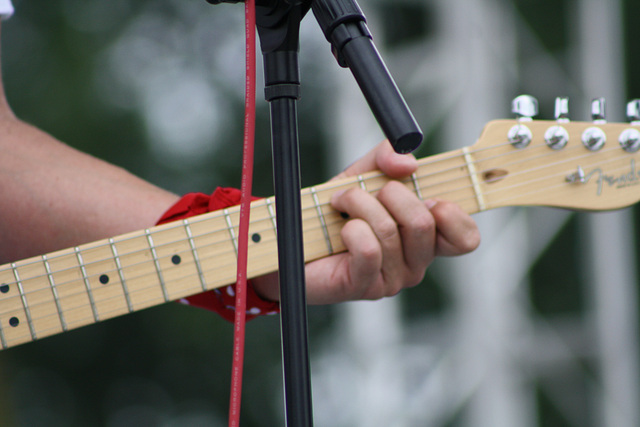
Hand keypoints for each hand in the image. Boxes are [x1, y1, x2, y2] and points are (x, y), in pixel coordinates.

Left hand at [252, 141, 479, 303]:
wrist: (292, 239)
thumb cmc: (332, 212)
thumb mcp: (361, 176)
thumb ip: (385, 160)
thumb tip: (408, 162)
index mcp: (424, 238)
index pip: (466, 237)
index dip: (455, 213)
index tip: (430, 194)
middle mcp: (415, 262)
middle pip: (424, 223)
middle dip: (390, 193)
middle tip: (364, 191)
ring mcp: (392, 279)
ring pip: (390, 231)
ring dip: (358, 204)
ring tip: (340, 203)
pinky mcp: (366, 286)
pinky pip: (370, 250)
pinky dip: (350, 228)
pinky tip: (339, 229)